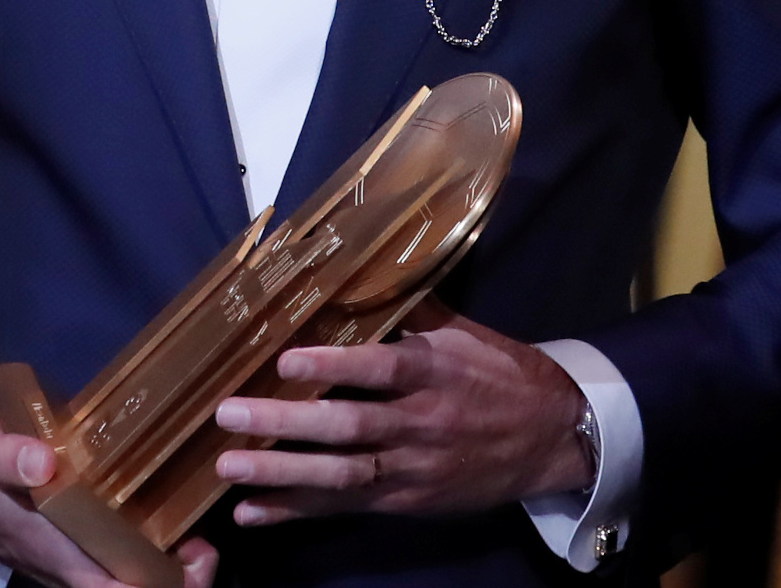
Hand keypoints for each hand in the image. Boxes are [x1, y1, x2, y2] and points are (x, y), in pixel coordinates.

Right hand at [0, 406, 219, 587]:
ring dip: (172, 565)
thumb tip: (43, 463)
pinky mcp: (80, 538)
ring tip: (194, 526)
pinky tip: (169, 508)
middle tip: (203, 542)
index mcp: (57, 551)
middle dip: (182, 579)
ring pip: (135, 577)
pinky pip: (125, 554)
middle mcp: (74, 562)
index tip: (193, 553)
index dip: (162, 586)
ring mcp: (78, 554)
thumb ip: (5, 456)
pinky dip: (155, 543)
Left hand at [211, 302, 592, 527]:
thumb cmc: (500, 375)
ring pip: (341, 475)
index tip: (286, 361)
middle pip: (348, 427)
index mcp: (435, 371)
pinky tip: (251, 512)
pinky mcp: (405, 502)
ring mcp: (411, 469)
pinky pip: (345, 509)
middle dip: (285, 424)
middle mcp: (420, 423)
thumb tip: (359, 267)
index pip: (381, 368)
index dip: (334, 368)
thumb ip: (411, 308)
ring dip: (281, 473)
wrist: (551, 439)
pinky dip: (296, 513)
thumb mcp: (465, 333)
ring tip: (229, 467)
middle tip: (228, 415)